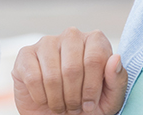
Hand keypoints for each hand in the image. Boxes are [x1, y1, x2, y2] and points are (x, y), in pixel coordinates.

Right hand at [12, 28, 126, 114]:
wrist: (59, 114)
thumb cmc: (87, 104)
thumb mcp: (110, 99)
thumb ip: (117, 80)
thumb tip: (115, 58)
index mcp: (95, 41)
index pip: (95, 58)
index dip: (92, 87)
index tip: (90, 104)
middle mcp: (70, 36)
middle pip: (72, 68)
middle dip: (74, 96)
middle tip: (74, 108)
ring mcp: (46, 42)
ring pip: (52, 75)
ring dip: (57, 99)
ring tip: (61, 105)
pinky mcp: (25, 54)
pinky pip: (33, 78)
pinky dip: (41, 97)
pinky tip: (44, 98)